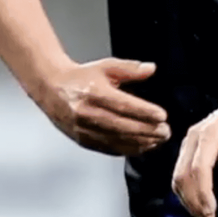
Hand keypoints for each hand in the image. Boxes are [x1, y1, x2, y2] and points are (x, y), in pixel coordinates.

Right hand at [36, 58, 168, 155]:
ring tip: (158, 140)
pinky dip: (128, 149)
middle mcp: (87, 113)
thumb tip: (151, 69)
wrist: (51, 88)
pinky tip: (142, 147)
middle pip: (122, 126)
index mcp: (93, 93)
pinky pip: (108, 148)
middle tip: (165, 131)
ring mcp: (83, 129)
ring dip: (141, 142)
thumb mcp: (105, 67)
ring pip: (117, 140)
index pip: (123, 105)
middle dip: (148, 131)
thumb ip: (130, 69)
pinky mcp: (82, 140)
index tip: (162, 116)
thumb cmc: (80, 78)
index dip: (145, 112)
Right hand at [172, 96, 217, 216]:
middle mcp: (193, 139)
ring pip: (177, 177)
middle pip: (182, 176)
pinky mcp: (188, 148)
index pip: (199, 170)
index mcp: (209, 136)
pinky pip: (180, 173)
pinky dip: (186, 191)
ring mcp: (187, 142)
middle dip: (193, 202)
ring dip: (187, 200)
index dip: (203, 194)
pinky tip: (198, 204)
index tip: (212, 214)